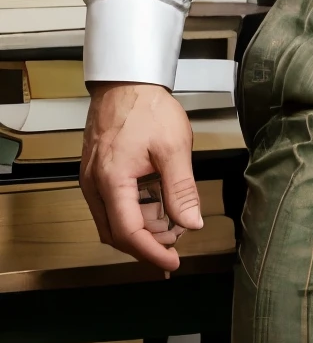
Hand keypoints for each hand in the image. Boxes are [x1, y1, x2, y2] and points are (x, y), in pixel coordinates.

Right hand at [81, 83, 203, 271]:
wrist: (126, 81)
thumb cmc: (146, 107)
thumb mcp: (173, 147)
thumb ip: (181, 189)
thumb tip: (190, 223)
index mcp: (111, 180)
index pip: (128, 233)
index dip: (151, 253)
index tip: (172, 262)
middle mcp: (93, 184)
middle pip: (115, 233)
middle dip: (146, 243)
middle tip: (175, 241)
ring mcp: (91, 178)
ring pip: (111, 221)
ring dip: (139, 228)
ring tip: (169, 222)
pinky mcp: (94, 171)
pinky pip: (109, 205)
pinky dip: (131, 212)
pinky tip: (153, 204)